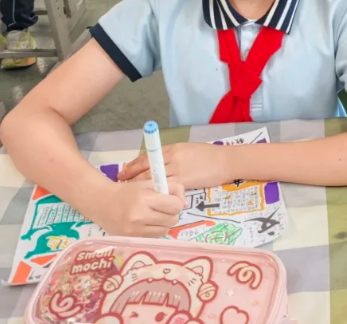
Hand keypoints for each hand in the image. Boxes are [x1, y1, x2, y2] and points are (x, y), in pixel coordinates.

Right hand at [87, 180, 184, 236]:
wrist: (102, 202)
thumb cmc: (129, 191)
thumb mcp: (151, 183)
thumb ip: (172, 188)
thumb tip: (185, 203)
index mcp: (145, 198)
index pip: (175, 205)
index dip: (176, 201)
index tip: (170, 199)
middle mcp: (139, 216)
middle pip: (173, 219)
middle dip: (172, 213)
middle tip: (163, 208)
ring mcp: (134, 230)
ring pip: (165, 230)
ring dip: (164, 222)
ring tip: (155, 215)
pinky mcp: (130, 238)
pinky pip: (154, 236)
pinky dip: (155, 229)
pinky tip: (147, 222)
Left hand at [118, 143, 233, 189]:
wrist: (226, 161)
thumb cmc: (211, 155)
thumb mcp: (189, 150)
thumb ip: (175, 156)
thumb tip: (163, 163)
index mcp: (174, 148)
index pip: (148, 156)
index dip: (134, 164)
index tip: (124, 170)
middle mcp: (172, 157)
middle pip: (145, 167)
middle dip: (131, 175)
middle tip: (120, 182)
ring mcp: (178, 170)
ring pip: (152, 178)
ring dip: (138, 185)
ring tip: (129, 192)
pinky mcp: (184, 181)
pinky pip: (164, 188)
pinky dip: (154, 193)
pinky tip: (148, 198)